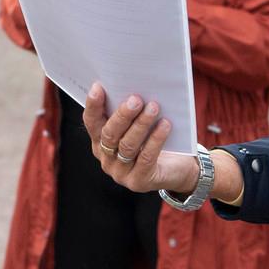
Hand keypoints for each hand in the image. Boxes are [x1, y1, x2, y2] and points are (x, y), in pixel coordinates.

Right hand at [81, 83, 197, 193]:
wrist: (177, 170)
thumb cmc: (155, 140)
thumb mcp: (139, 125)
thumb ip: (131, 112)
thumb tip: (133, 88)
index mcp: (100, 142)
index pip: (91, 123)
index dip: (93, 105)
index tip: (99, 87)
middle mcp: (106, 159)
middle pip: (109, 134)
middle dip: (122, 115)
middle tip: (136, 99)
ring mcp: (120, 173)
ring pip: (127, 145)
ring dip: (141, 124)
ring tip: (154, 107)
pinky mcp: (138, 181)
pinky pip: (146, 157)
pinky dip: (155, 139)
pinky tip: (165, 125)